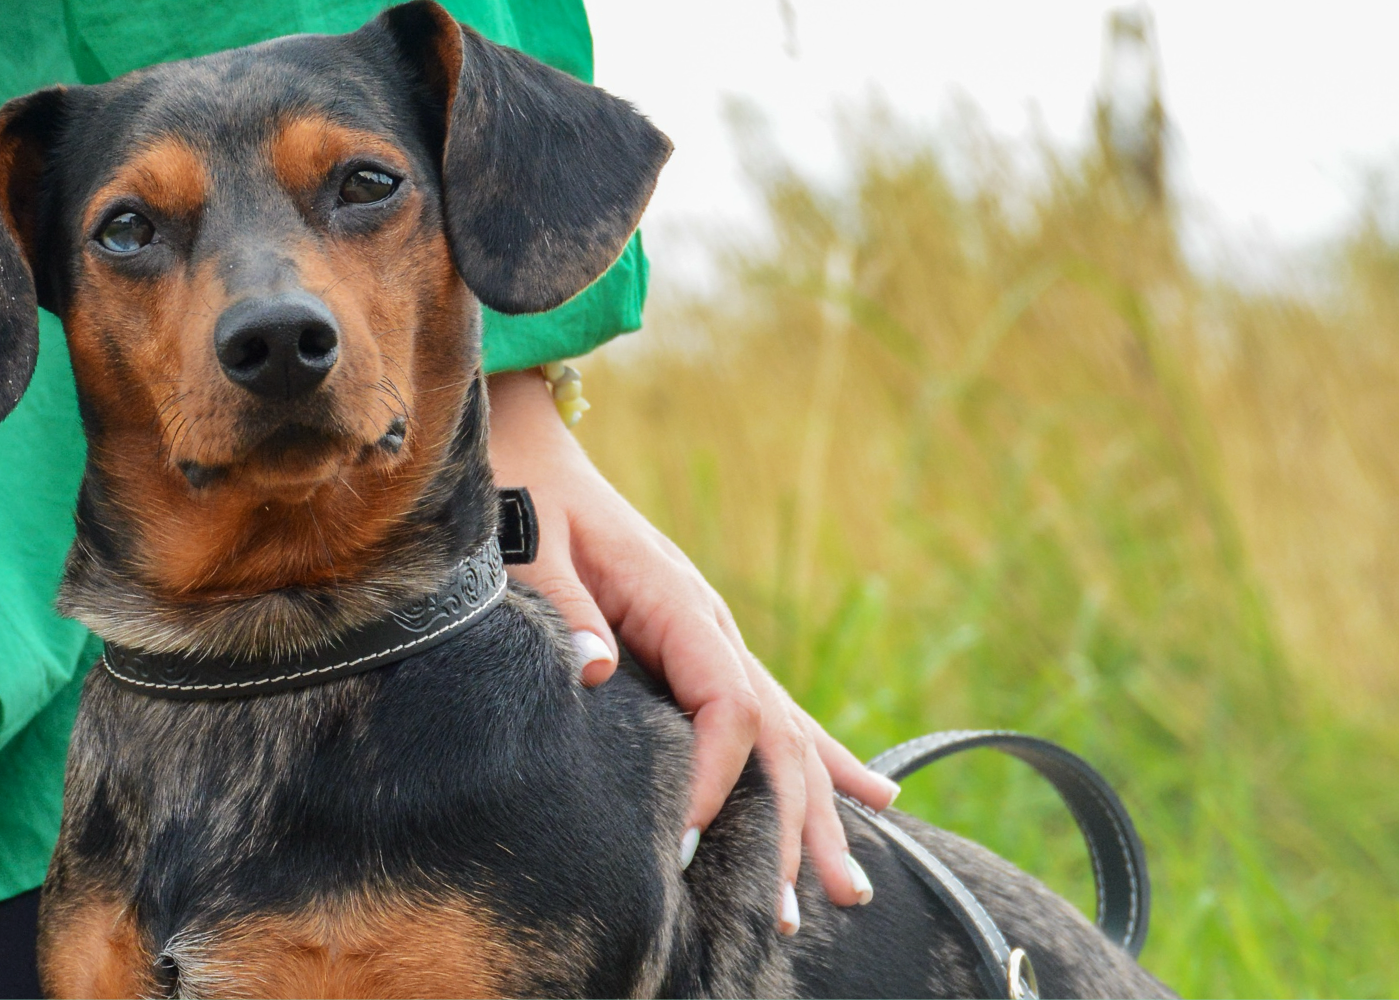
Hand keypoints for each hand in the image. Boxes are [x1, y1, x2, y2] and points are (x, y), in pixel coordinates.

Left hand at [486, 369, 900, 930]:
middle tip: (802, 908)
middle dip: (795, 825)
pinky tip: (874, 797)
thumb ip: (565, 611)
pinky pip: (773, 716)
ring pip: (787, 736)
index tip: (687, 837)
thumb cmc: (525, 505)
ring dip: (817, 816)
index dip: (718, 775)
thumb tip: (596, 670)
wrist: (530, 460)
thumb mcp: (530, 551)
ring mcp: (715, 639)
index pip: (728, 705)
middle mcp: (712, 626)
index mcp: (679, 603)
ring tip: (849, 891)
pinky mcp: (702, 651)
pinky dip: (820, 763)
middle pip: (777, 735)